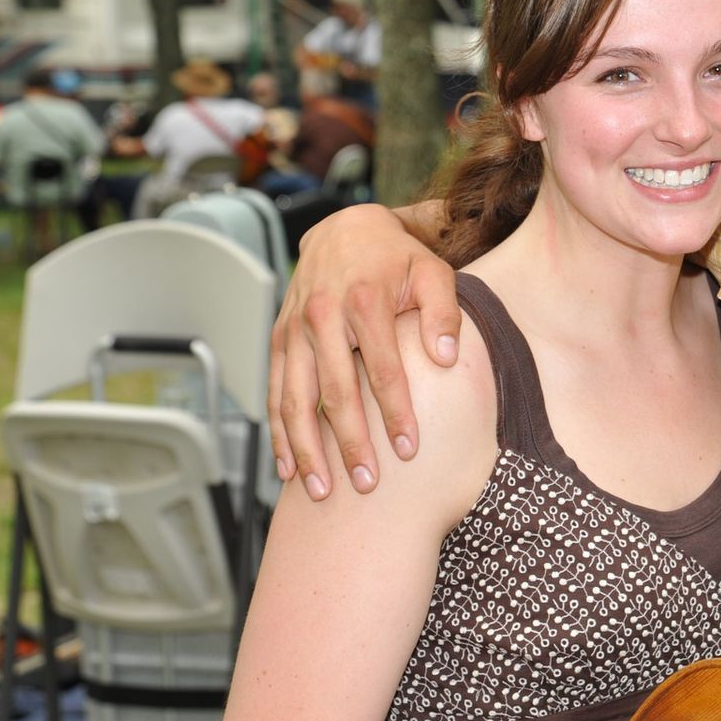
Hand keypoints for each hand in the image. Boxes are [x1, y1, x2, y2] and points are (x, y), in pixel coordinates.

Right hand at [268, 204, 462, 499]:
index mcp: (364, 301)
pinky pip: (275, 392)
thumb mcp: (432, 272)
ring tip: (322, 490)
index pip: (383, 369)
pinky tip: (287, 468)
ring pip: (296, 399)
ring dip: (307, 449)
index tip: (409, 451)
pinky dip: (278, 433)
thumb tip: (445, 360)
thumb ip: (443, 313)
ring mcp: (295, 330)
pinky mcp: (280, 340)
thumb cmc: (397, 257)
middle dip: (350, 443)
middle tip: (367, 483)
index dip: (396, 413)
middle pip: (335, 392)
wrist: (346, 230)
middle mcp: (323, 317)